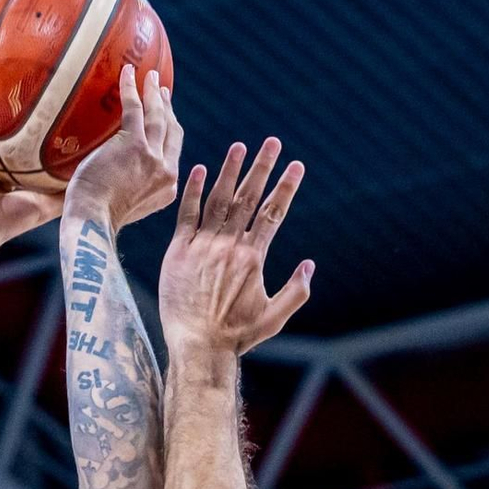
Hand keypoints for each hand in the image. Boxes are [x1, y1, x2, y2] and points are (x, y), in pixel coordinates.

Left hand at [66, 66, 181, 230]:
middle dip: (168, 108)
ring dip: (154, 93)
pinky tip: (128, 74)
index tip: (167, 116)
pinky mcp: (134, 145)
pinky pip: (135, 109)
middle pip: (172, 132)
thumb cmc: (97, 218)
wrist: (92, 221)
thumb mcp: (126, 205)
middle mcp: (166, 173)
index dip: (171, 131)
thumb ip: (132, 189)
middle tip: (161, 90)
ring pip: (158, 117)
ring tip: (151, 76)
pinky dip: (132, 89)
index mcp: (167, 190)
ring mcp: (152, 158)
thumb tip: (118, 176)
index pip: (173, 155)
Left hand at [159, 138, 311, 357]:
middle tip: (273, 142)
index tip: (297, 166)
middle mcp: (229, 245)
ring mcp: (202, 246)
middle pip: (249, 197)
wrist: (197, 346)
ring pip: (218, 199)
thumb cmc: (237, 336)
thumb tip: (310, 264)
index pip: (274, 212)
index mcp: (253, 257)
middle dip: (263, 167)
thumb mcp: (275, 317)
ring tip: (240, 147)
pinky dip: (193, 192)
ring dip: (230, 170)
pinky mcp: (178, 251)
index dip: (287, 187)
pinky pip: (186, 215)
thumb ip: (296, 291)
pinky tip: (199, 169)